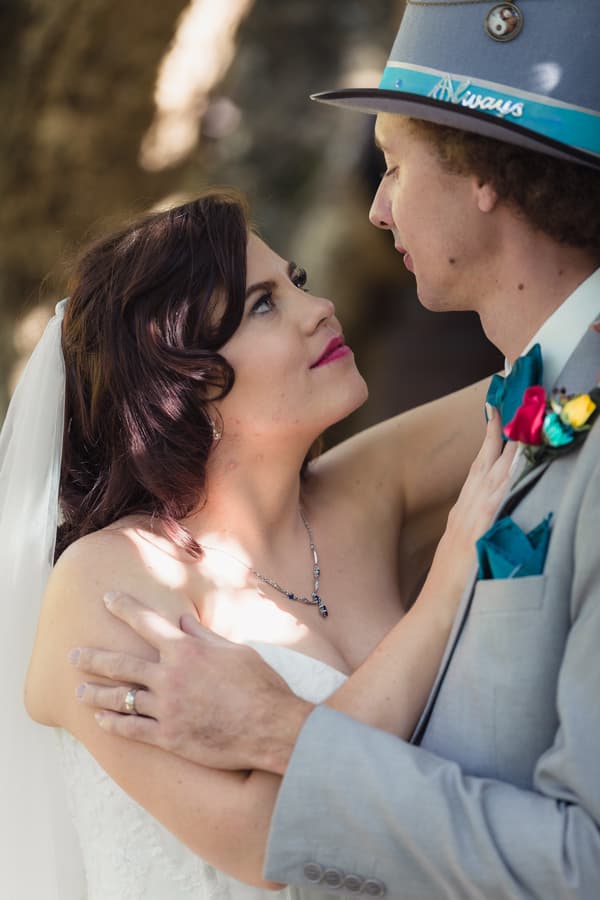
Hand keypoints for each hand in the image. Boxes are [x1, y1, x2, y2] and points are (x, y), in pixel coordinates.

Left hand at [71, 593, 312, 772]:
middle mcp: (169, 676)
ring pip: (120, 698)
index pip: (146, 622)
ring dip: (96, 693)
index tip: (107, 599)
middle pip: (120, 663)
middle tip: (73, 655)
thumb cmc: (260, 685)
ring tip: (79, 692)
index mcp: (186, 650)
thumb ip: (204, 635)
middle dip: (93, 658)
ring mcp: (166, 708)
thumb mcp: (235, 651)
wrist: (271, 727)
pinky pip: (132, 729)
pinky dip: (113, 724)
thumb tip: (183, 621)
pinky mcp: (168, 737)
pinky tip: (100, 721)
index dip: (124, 608)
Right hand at [424, 407, 517, 615]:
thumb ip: (479, 529)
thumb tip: (494, 517)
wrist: (435, 612)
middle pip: (488, 457)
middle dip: (503, 425)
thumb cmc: (452, 588)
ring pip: (497, 469)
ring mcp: (474, 516)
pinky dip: (509, 473)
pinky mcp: (481, 529)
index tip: (500, 408)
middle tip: (516, 394)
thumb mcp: (464, 549)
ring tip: (526, 412)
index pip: (480, 463)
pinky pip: (499, 494)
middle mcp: (468, 507)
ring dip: (511, 440)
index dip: (491, 435)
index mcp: (465, 510)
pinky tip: (522, 456)